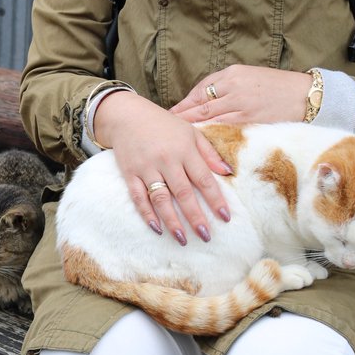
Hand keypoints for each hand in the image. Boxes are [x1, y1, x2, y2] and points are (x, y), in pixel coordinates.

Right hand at [93, 89, 232, 244]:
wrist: (126, 115)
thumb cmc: (163, 125)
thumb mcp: (190, 132)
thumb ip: (209, 152)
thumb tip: (228, 172)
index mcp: (184, 149)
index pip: (204, 179)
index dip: (215, 199)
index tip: (225, 217)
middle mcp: (166, 160)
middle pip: (184, 193)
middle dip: (196, 216)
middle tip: (206, 236)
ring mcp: (146, 168)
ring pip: (161, 199)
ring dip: (172, 220)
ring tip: (182, 239)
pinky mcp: (130, 174)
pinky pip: (139, 197)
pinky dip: (147, 214)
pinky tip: (156, 228)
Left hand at [170, 65, 313, 124]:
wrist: (305, 95)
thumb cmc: (276, 86)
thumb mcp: (248, 76)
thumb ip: (226, 86)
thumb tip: (202, 101)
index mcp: (232, 74)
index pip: (200, 90)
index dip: (184, 104)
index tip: (170, 114)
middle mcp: (233, 88)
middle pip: (199, 105)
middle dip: (180, 117)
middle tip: (163, 128)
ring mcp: (240, 105)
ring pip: (208, 118)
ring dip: (190, 129)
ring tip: (174, 138)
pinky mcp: (248, 120)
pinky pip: (223, 128)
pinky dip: (209, 135)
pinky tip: (198, 144)